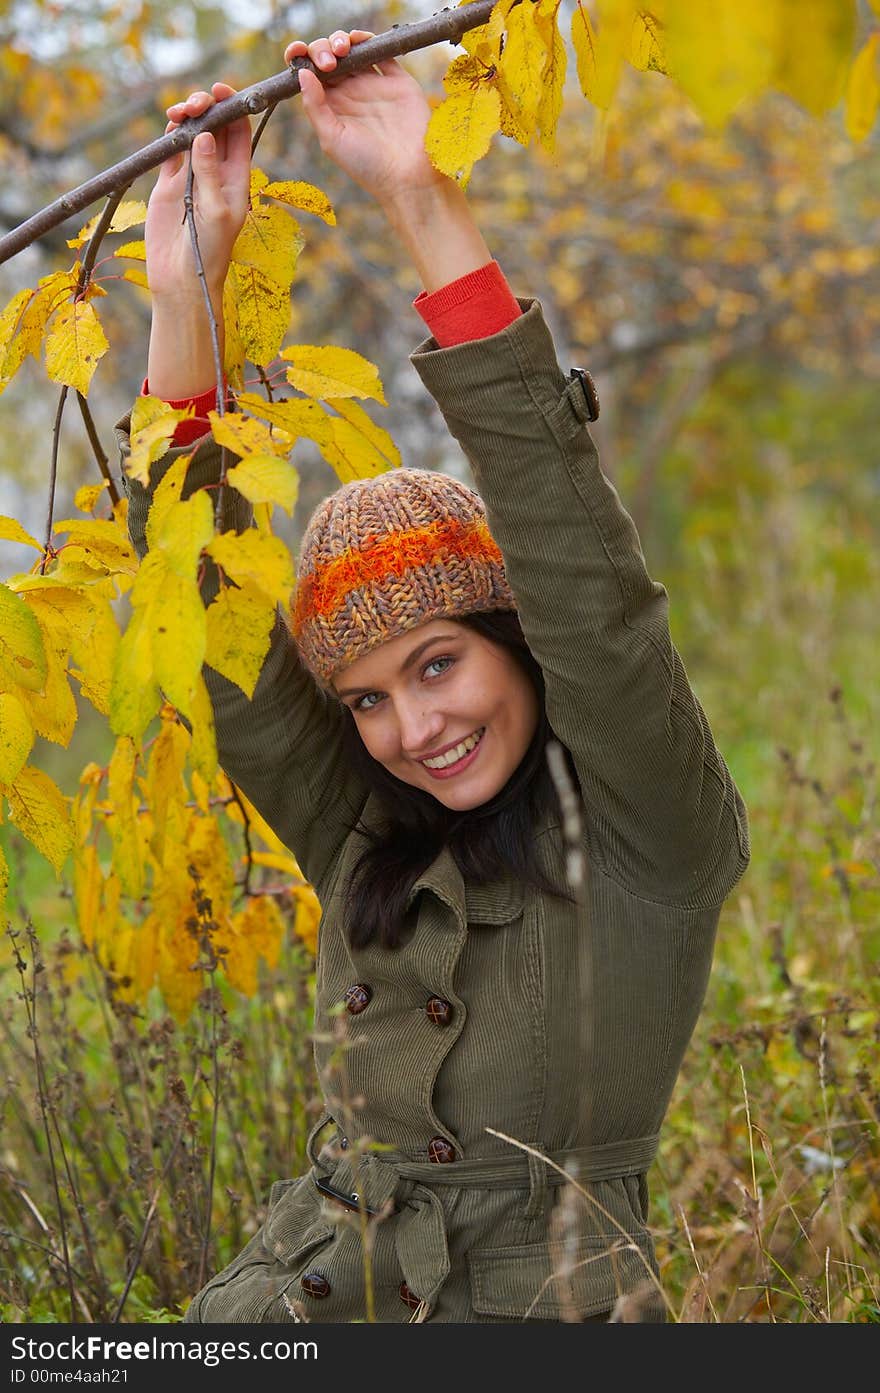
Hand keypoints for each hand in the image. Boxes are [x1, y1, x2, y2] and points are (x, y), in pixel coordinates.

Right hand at [145, 83, 250, 399]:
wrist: (181, 278)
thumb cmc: (208, 250)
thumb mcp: (216, 211)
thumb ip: (210, 173)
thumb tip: (204, 135)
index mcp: (237, 178)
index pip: (240, 133)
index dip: (233, 108)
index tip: (221, 91)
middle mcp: (216, 173)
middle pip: (215, 127)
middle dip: (206, 107)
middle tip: (195, 103)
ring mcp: (191, 176)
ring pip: (191, 134)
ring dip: (186, 117)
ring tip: (178, 112)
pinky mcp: (168, 184)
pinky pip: (170, 150)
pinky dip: (168, 134)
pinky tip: (168, 126)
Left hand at [284, 30, 446, 212]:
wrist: (407, 174)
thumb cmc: (367, 165)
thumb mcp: (332, 139)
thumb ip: (315, 106)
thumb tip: (302, 73)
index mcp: (331, 107)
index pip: (311, 74)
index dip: (300, 59)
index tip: (296, 53)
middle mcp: (350, 93)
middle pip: (329, 57)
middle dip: (322, 49)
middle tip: (328, 63)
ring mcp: (373, 85)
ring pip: (353, 50)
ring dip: (342, 40)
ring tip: (342, 49)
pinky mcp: (396, 80)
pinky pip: (381, 52)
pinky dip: (368, 40)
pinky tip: (359, 41)